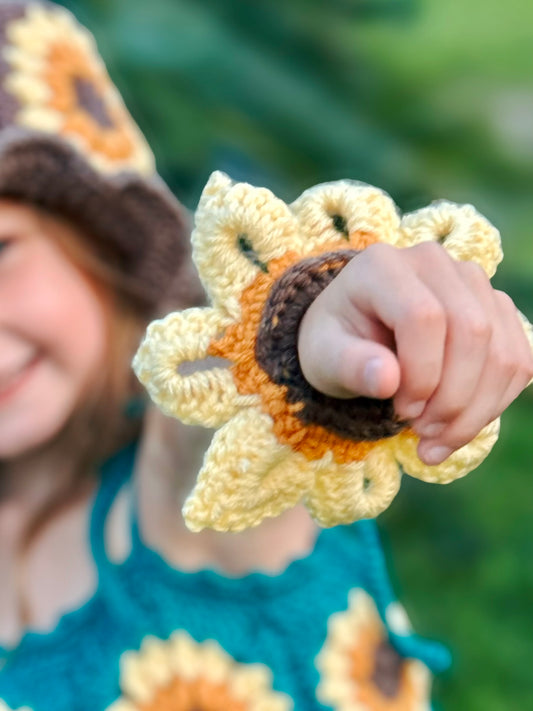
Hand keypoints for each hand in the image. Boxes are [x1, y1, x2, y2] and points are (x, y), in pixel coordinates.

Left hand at [298, 241, 532, 464]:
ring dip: (476, 410)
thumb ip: (349, 366)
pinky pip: (519, 360)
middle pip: (472, 331)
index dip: (421, 374)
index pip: (424, 317)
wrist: (353, 335)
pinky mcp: (495, 308)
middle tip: (421, 433)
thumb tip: (387, 380)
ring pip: (503, 351)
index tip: (401, 411)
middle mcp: (434, 262)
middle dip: (452, 398)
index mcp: (384, 265)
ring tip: (437, 440)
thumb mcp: (323, 358)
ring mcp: (471, 281)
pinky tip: (459, 427)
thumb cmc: (335, 344)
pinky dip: (494, 403)